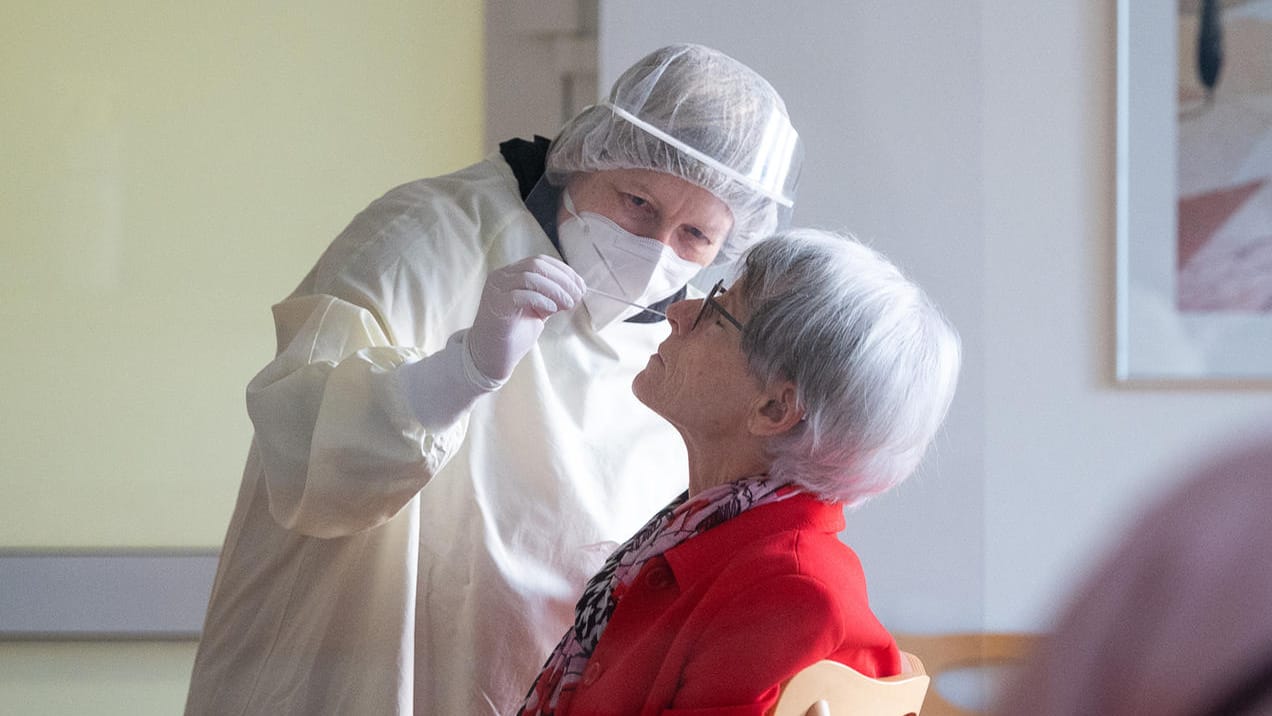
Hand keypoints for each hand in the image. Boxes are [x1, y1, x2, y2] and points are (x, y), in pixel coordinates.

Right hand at [467, 255, 584, 382]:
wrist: (492, 357)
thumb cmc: (515, 333)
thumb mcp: (539, 310)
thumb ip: (552, 296)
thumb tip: (576, 288)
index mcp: (511, 274)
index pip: (539, 261)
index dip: (563, 271)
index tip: (581, 286)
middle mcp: (501, 277)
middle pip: (535, 265)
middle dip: (562, 279)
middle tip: (578, 295)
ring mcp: (496, 290)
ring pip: (529, 277)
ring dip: (555, 289)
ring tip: (569, 303)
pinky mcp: (496, 305)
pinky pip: (520, 295)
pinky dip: (541, 300)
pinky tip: (552, 309)